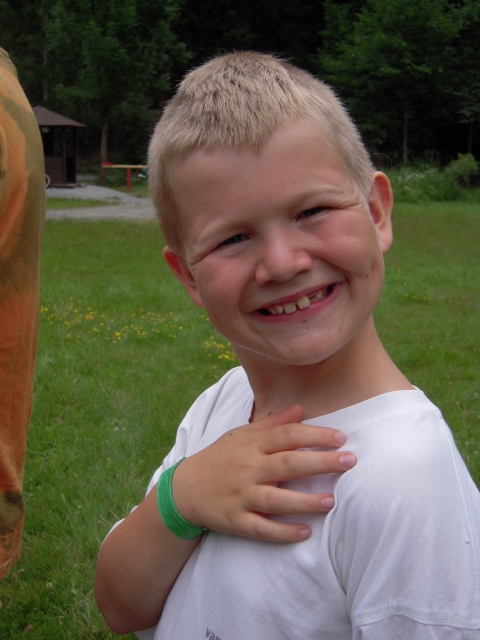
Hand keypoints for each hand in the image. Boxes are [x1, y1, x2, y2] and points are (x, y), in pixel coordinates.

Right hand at [172, 405, 355, 542]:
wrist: (184, 489)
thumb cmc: (219, 458)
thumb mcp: (241, 436)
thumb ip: (272, 424)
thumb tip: (301, 409)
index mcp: (251, 445)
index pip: (286, 435)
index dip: (314, 435)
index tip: (341, 437)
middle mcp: (248, 468)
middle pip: (287, 464)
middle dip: (320, 462)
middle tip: (350, 461)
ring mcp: (241, 496)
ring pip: (276, 499)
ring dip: (304, 501)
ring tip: (331, 501)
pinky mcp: (235, 521)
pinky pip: (261, 528)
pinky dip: (282, 532)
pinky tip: (305, 532)